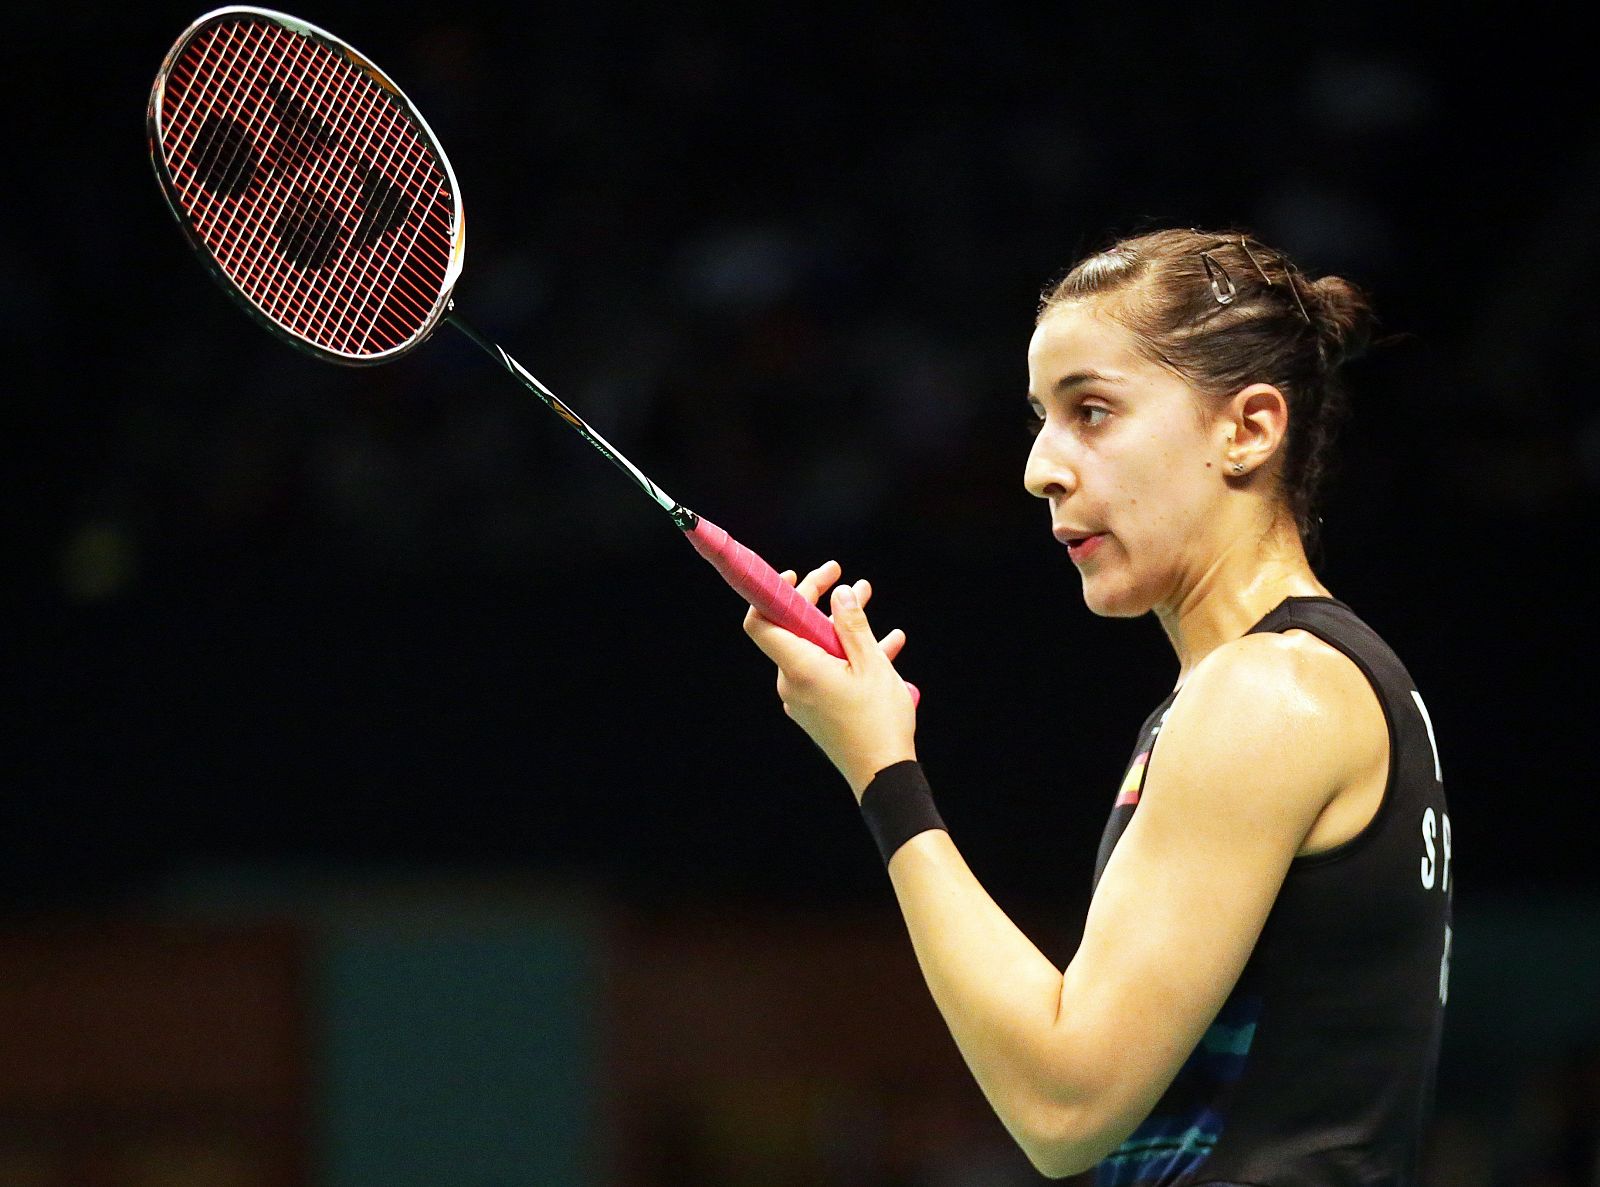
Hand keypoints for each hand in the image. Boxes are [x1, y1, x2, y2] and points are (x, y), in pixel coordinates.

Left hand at [742, 560, 916, 799]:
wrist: (882, 776)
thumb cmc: (878, 721)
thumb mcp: (872, 665)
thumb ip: (852, 625)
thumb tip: (838, 593)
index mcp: (799, 667)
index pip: (761, 623)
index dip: (771, 594)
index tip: (795, 576)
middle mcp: (792, 682)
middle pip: (793, 629)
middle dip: (818, 599)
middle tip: (843, 577)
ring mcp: (803, 697)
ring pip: (815, 647)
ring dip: (840, 623)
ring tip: (867, 597)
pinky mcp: (816, 709)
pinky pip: (826, 670)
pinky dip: (848, 653)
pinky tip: (886, 640)